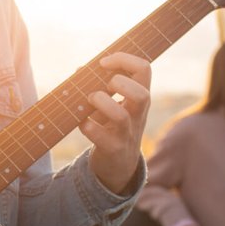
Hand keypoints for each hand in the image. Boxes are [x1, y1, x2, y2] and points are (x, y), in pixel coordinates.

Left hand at [83, 52, 151, 194]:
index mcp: (139, 97)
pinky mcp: (113, 149)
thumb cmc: (112, 127)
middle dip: (120, 83)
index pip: (144, 69)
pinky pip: (100, 136)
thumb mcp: (112, 104)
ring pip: (121, 116)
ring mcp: (127, 134)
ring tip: (91, 99)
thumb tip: (80, 70)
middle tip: (104, 85)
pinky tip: (82, 121)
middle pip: (142, 94)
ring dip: (101, 102)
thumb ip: (98, 86)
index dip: (124, 59)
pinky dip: (86, 125)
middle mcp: (137, 115)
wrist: (118, 165)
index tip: (103, 62)